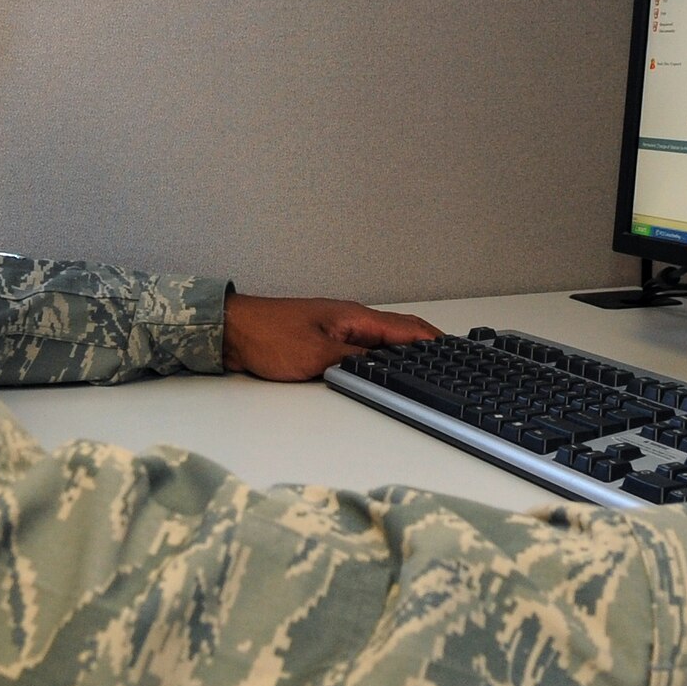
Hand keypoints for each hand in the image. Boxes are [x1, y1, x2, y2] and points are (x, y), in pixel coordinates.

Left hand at [220, 292, 437, 381]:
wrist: (231, 330)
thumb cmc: (268, 336)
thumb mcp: (318, 356)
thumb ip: (355, 362)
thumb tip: (388, 367)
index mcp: (354, 317)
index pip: (406, 328)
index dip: (432, 340)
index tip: (455, 349)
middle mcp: (349, 320)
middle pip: (397, 333)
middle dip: (424, 344)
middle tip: (447, 359)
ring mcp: (336, 329)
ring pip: (379, 341)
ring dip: (402, 350)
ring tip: (423, 366)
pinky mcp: (321, 341)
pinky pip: (360, 348)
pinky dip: (378, 357)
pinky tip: (380, 369)